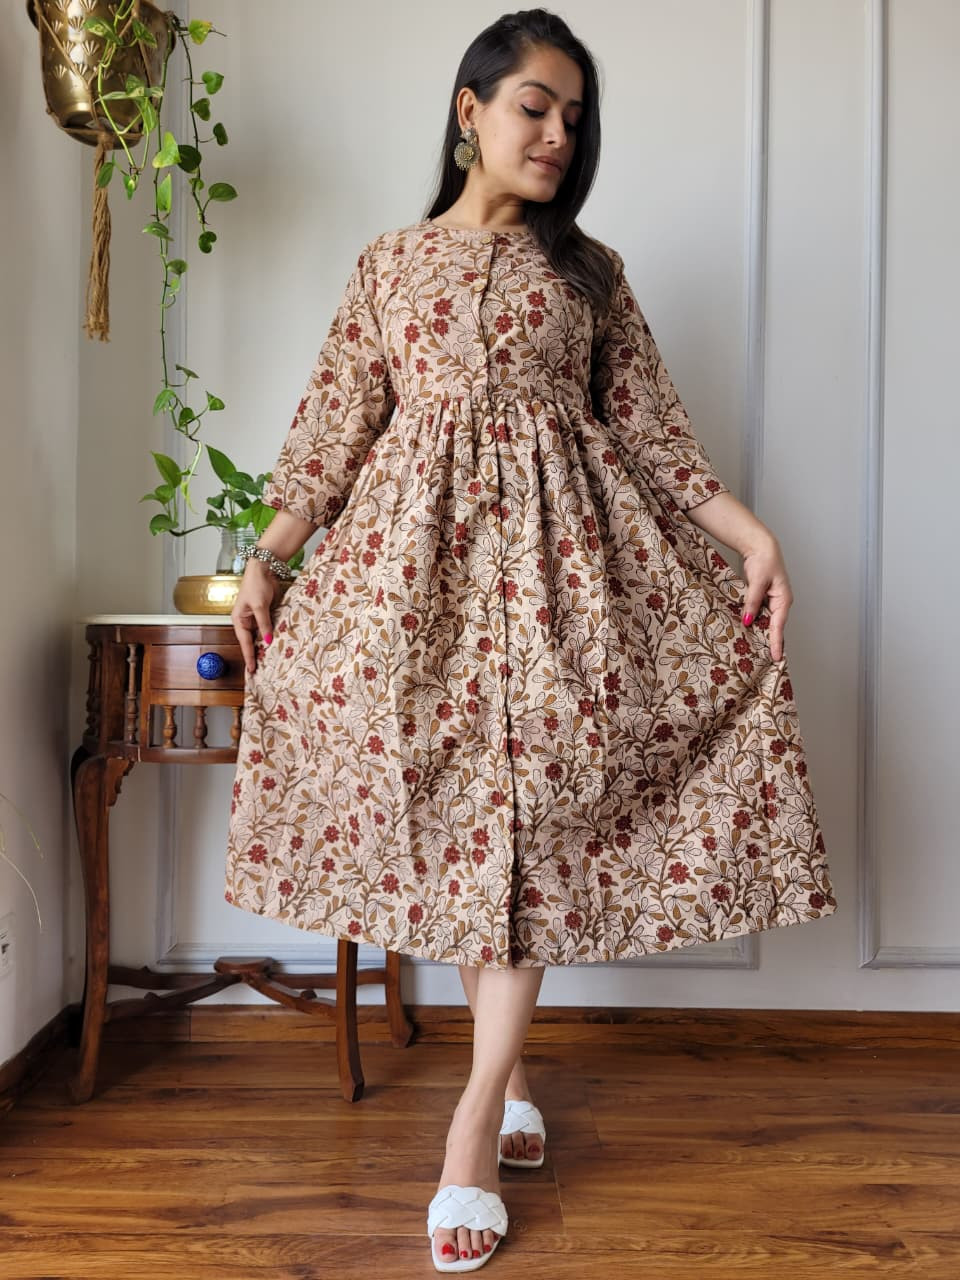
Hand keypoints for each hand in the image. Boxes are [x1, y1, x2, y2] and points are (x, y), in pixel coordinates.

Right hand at [231, 561, 277, 673]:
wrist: (264, 568)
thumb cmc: (257, 585)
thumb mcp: (260, 606)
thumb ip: (264, 624)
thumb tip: (268, 640)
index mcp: (239, 619)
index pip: (244, 642)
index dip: (249, 657)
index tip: (252, 670)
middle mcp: (246, 621)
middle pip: (251, 642)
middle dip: (256, 655)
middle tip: (261, 672)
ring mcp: (256, 618)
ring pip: (260, 636)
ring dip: (265, 646)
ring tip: (270, 662)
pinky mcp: (266, 613)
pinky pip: (268, 628)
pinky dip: (272, 635)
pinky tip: (277, 645)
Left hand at [740, 533, 792, 661]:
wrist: (760, 546)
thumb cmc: (764, 561)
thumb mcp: (757, 581)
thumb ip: (752, 601)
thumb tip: (748, 621)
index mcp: (783, 599)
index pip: (778, 625)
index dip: (776, 642)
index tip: (776, 657)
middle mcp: (780, 602)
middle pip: (775, 627)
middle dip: (771, 643)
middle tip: (768, 661)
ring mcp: (772, 601)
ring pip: (768, 622)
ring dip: (763, 635)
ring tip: (759, 653)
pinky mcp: (764, 599)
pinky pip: (761, 615)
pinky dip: (757, 624)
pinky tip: (751, 633)